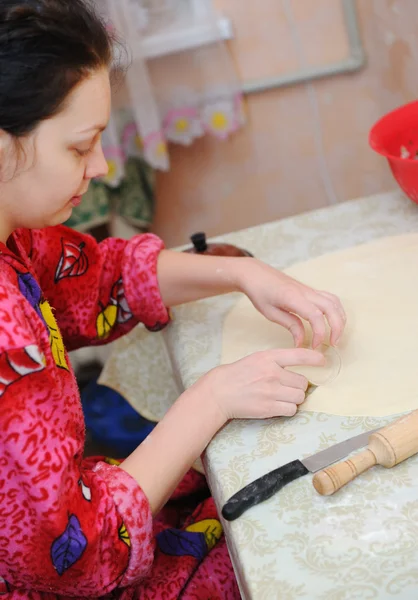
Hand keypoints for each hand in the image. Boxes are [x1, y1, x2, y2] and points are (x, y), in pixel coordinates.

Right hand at [194, 348, 324, 419]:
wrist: (220, 391)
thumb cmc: (239, 374)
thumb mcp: (257, 359)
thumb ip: (278, 362)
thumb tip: (301, 371)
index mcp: (269, 357)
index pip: (299, 355)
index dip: (315, 358)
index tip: (323, 361)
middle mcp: (272, 373)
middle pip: (302, 382)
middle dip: (297, 386)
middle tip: (285, 388)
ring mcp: (271, 391)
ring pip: (299, 397)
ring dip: (293, 399)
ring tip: (279, 397)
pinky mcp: (269, 407)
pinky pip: (291, 410)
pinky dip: (287, 409)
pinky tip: (276, 405)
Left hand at [234, 258, 345, 347]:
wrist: (256, 273)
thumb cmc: (260, 292)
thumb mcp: (270, 313)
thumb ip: (290, 325)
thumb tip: (302, 342)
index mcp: (293, 297)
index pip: (316, 316)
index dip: (319, 333)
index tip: (315, 346)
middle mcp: (306, 292)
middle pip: (331, 308)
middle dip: (337, 327)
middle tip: (333, 344)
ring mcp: (309, 289)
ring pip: (334, 302)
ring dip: (339, 318)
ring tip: (336, 335)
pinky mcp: (310, 290)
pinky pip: (330, 298)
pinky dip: (336, 310)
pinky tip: (332, 321)